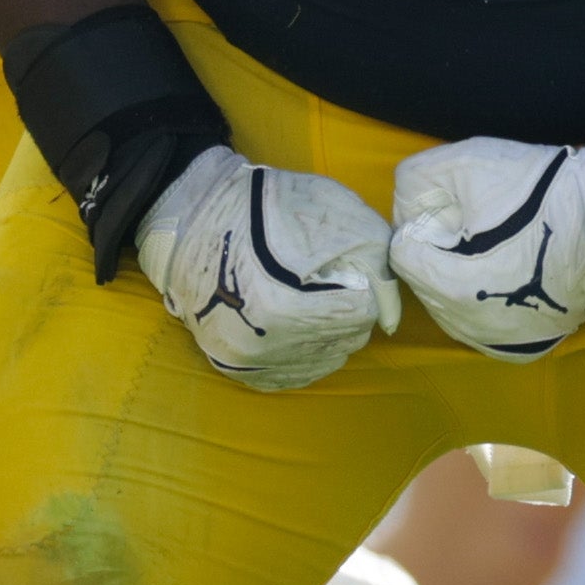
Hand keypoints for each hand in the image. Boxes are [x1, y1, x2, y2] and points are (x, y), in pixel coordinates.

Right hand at [131, 148, 401, 388]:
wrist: (193, 217)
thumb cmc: (266, 208)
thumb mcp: (334, 216)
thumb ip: (376, 266)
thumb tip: (391, 319)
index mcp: (284, 308)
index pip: (361, 314)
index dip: (359, 284)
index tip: (338, 264)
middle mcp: (263, 347)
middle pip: (345, 341)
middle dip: (347, 309)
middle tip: (323, 278)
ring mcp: (245, 362)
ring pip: (323, 361)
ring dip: (328, 332)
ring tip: (307, 297)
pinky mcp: (235, 369)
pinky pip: (293, 376)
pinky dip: (306, 353)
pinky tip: (298, 325)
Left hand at [386, 135, 584, 357]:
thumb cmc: (541, 191)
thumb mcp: (469, 162)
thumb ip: (416, 179)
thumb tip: (404, 206)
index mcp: (450, 286)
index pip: (404, 254)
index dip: (426, 223)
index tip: (459, 208)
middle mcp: (468, 326)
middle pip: (425, 283)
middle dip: (439, 253)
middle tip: (477, 225)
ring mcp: (497, 341)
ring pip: (451, 308)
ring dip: (457, 278)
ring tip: (493, 248)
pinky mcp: (523, 347)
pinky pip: (483, 326)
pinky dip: (484, 303)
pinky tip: (504, 277)